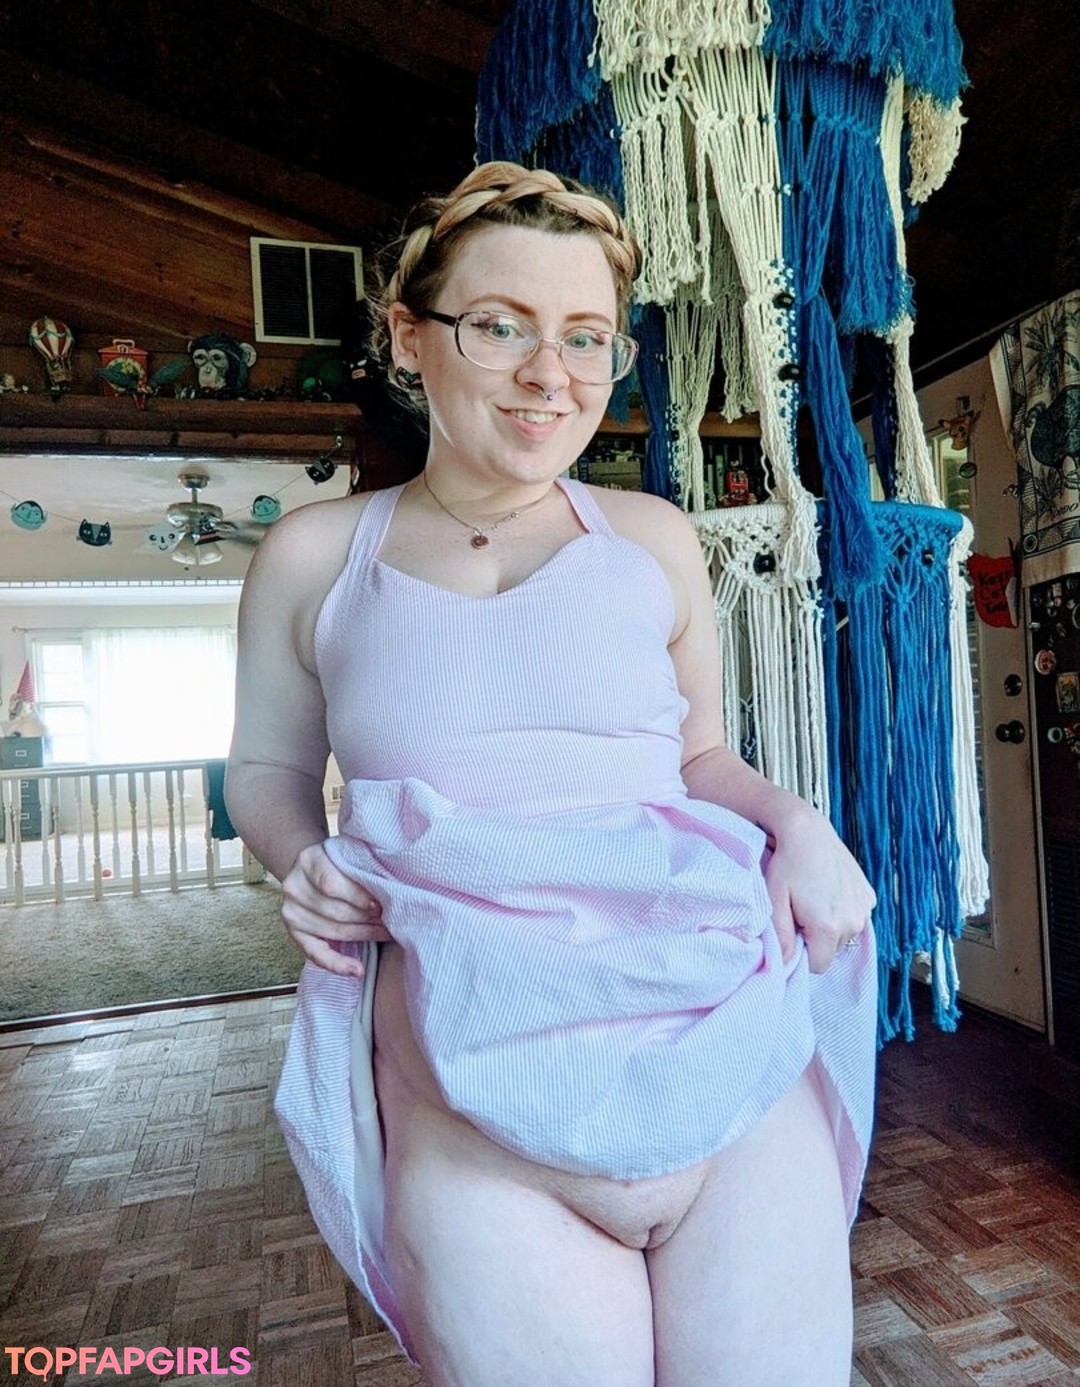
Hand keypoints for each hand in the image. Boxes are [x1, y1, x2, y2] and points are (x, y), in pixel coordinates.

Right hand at [280, 841, 390, 977]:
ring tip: (387, 934)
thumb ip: (361, 866)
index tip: (381, 904)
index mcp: (308, 861)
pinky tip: (357, 970)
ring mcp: (291, 912)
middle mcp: (294, 887)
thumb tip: (390, 887)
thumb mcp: (347, 855)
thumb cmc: (338, 863)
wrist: (313, 870)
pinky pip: (316, 954)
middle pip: (335, 910)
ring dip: (364, 935)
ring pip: (333, 931)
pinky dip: (338, 965)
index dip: (358, 897)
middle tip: (395, 922)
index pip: (331, 884)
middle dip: (368, 918)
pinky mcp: (294, 933)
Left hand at [763, 804, 875, 973]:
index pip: (819, 965)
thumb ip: (781, 938)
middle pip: (833, 951)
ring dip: (830, 926)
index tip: (793, 931)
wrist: (808, 832)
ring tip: (814, 899)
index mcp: (829, 927)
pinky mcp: (869, 896)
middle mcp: (853, 921)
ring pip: (845, 935)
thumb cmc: (787, 865)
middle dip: (816, 939)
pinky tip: (828, 891)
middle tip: (801, 911)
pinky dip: (842, 911)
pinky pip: (855, 918)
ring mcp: (864, 908)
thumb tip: (786, 964)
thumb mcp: (774, 901)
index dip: (803, 953)